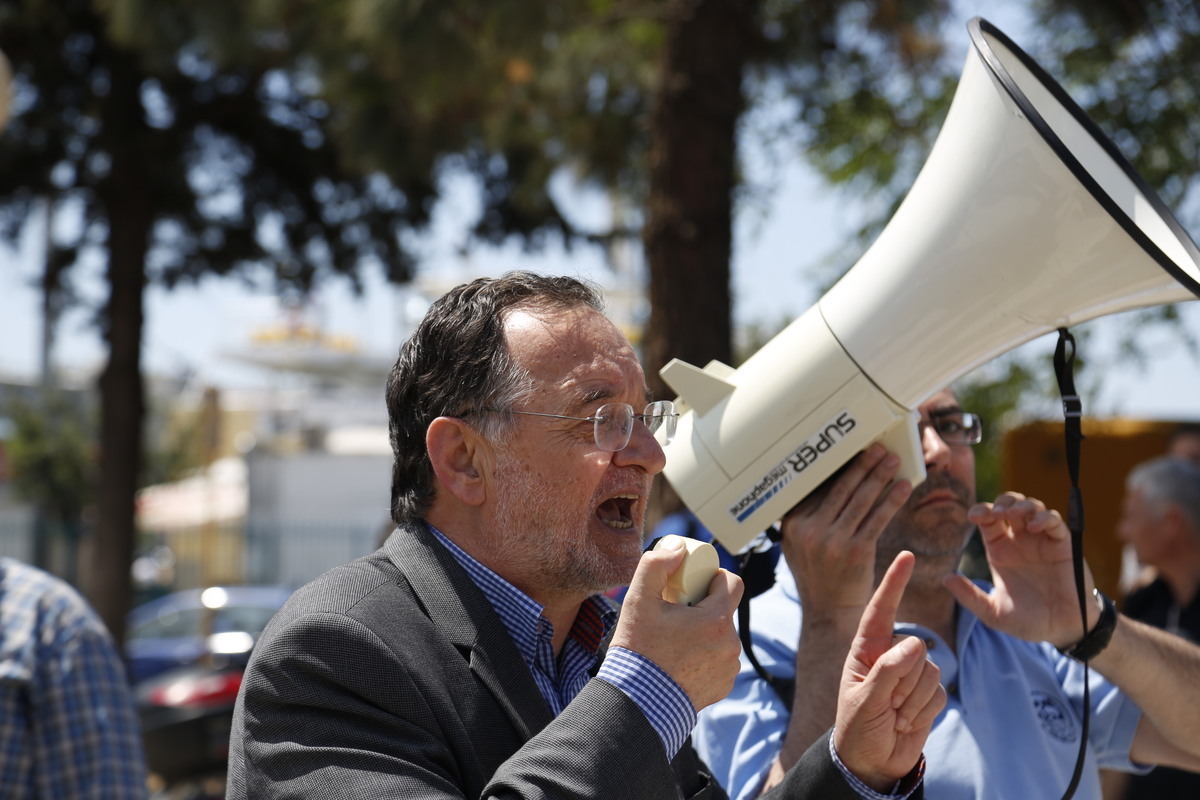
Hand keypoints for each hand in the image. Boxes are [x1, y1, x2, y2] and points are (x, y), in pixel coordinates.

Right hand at [611, 538, 744, 709]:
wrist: (637, 704)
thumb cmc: (638, 650)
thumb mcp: (638, 600)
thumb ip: (656, 565)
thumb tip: (677, 547)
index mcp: (716, 620)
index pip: (732, 583)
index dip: (713, 578)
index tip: (694, 585)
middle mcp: (730, 645)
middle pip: (723, 611)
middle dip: (703, 607)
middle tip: (675, 615)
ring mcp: (729, 668)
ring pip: (721, 636)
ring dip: (704, 633)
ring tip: (675, 642)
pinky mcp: (723, 686)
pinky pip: (719, 660)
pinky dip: (704, 656)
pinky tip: (680, 662)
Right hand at [781, 445, 911, 621]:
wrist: (829, 611)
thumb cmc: (818, 574)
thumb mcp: (798, 545)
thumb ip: (806, 517)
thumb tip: (825, 483)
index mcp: (794, 524)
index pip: (820, 488)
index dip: (840, 467)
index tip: (854, 450)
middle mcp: (811, 530)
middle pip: (842, 489)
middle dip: (863, 465)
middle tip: (878, 448)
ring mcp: (833, 541)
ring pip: (861, 500)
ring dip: (880, 477)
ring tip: (893, 461)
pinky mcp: (857, 552)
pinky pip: (877, 519)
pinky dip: (892, 501)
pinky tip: (903, 487)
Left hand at [834, 551, 943, 791]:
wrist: (872, 763)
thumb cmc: (858, 729)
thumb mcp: (864, 701)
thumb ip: (887, 673)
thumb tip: (916, 646)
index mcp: (865, 650)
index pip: (881, 610)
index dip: (894, 582)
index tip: (905, 555)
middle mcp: (890, 656)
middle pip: (916, 648)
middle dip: (903, 680)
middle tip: (885, 706)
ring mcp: (910, 674)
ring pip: (931, 670)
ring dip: (913, 699)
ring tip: (894, 715)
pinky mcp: (928, 693)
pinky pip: (940, 692)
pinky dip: (924, 710)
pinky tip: (907, 721)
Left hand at [943, 493, 1096, 646]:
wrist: (1063, 631)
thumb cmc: (1028, 621)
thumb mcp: (993, 613)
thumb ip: (970, 597)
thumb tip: (946, 578)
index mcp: (1000, 550)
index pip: (987, 520)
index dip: (980, 511)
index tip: (973, 517)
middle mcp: (1019, 541)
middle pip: (1008, 506)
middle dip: (1000, 503)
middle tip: (995, 513)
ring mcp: (1042, 541)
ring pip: (1032, 507)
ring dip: (1022, 505)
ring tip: (1012, 515)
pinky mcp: (1063, 545)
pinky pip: (1055, 522)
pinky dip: (1045, 518)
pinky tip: (1034, 527)